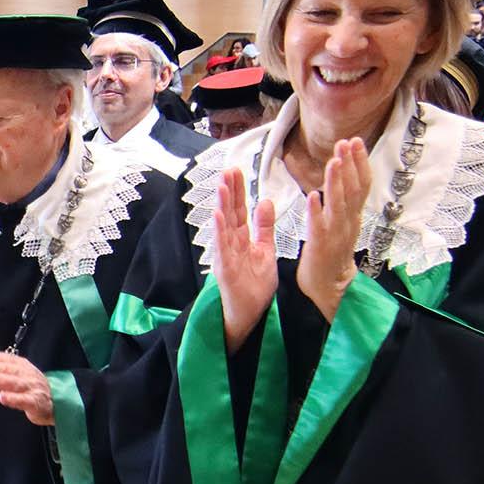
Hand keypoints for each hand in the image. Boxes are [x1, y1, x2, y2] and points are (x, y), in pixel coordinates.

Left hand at [0, 343, 52, 426]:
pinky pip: (25, 400)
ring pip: (15, 383)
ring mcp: (32, 388)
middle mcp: (26, 374)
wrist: (54, 402)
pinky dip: (14, 399)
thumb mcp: (16, 370)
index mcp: (21, 365)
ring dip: (0, 379)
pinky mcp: (36, 402)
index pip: (4, 359)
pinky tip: (3, 397)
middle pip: (8, 369)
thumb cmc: (32, 386)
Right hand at [210, 166, 278, 353]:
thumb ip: (265, 228)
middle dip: (229, 192)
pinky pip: (222, 248)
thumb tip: (265, 202)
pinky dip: (219, 232)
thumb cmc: (256, 286)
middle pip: (230, 213)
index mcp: (242, 239)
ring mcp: (226, 256)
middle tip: (228, 169)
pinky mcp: (225, 269)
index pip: (239, 210)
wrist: (252, 313)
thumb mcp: (266, 250)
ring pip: (223, 227)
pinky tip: (218, 216)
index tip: (236, 171)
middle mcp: (231, 245)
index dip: (238, 191)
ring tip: (221, 186)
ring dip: (221, 206)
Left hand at [296, 138, 372, 320]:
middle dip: (351, 164)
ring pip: (339, 205)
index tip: (356, 141)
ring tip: (334, 161)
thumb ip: (345, 201)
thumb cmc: (332, 252)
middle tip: (347, 142)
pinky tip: (312, 196)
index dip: (360, 162)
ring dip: (337, 182)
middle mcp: (349, 222)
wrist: (328, 287)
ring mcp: (336, 234)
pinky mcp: (320, 246)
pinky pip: (318, 227)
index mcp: (354, 216)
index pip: (362, 185)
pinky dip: (316, 211)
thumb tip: (344, 174)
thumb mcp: (343, 223)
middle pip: (355, 190)